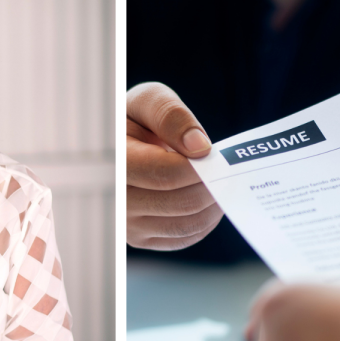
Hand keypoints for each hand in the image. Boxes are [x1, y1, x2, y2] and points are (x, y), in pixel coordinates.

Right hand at [127, 82, 223, 249]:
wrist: (112, 145)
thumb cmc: (131, 119)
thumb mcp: (146, 101)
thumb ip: (170, 115)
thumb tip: (199, 146)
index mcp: (114, 165)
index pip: (166, 175)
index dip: (199, 167)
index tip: (214, 154)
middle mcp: (117, 202)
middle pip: (182, 203)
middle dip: (212, 185)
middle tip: (227, 170)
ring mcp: (127, 226)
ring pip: (186, 224)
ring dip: (213, 204)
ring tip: (220, 181)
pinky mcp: (140, 238)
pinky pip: (182, 238)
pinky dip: (204, 220)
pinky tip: (207, 199)